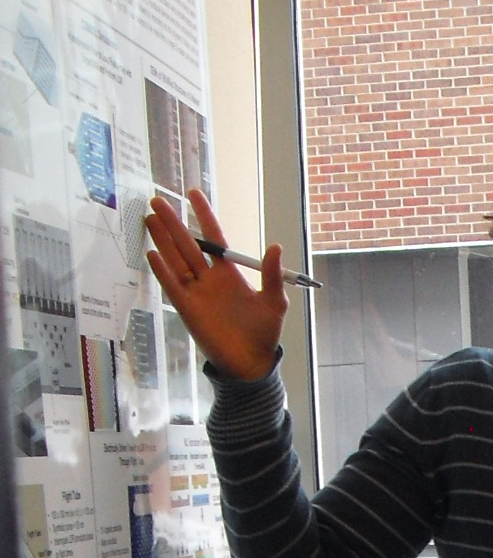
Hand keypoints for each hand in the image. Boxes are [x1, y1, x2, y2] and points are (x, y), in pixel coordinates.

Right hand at [144, 187, 287, 381]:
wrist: (251, 363)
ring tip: (151, 218)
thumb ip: (272, 275)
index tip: (193, 194)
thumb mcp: (274, 302)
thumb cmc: (264, 333)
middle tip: (159, 200)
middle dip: (174, 223)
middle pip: (188, 244)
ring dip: (163, 240)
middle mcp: (209, 279)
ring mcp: (196, 292)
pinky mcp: (187, 308)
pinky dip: (162, 270)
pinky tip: (152, 253)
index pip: (214, 237)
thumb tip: (276, 246)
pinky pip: (172, 285)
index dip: (204, 215)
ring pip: (176, 260)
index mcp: (229, 273)